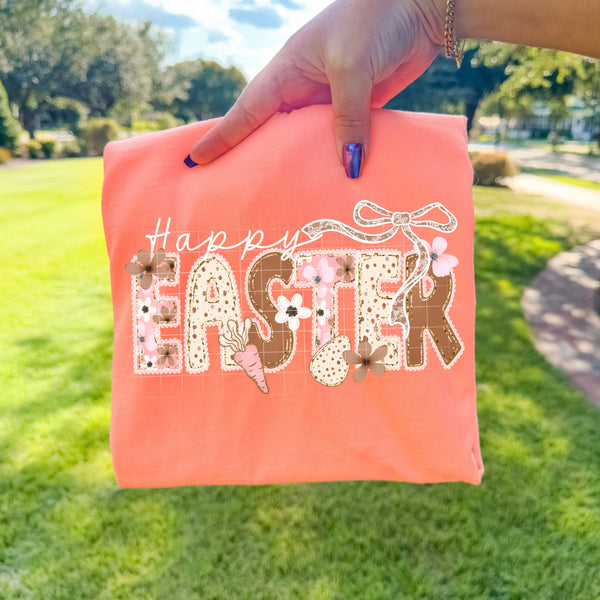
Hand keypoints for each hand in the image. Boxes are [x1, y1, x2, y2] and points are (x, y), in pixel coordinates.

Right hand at [187, 0, 444, 176]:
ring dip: (299, 167)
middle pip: (272, 132)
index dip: (222, 137)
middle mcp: (303, 88)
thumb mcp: (351, 67)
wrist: (419, 6)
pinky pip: (341, 141)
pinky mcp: (358, 110)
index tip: (195, 161)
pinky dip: (336, 162)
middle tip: (234, 192)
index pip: (246, 110)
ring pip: (307, 142)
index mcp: (287, 70)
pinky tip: (332, 184)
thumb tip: (348, 168)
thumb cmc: (374, 21)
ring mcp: (330, 100)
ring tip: (282, 200)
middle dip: (255, 160)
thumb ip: (347, 118)